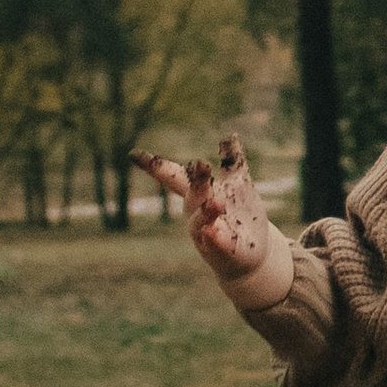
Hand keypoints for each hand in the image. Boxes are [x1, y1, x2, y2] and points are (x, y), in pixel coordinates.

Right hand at [134, 135, 289, 299]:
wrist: (253, 251)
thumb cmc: (238, 215)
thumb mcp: (238, 184)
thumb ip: (230, 161)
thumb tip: (229, 135)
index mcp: (196, 193)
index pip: (173, 177)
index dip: (154, 167)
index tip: (133, 155)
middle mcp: (195, 212)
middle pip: (191, 194)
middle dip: (197, 181)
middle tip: (202, 163)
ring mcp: (206, 231)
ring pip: (200, 220)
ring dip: (206, 210)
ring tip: (217, 203)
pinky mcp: (221, 249)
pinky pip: (215, 242)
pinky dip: (214, 236)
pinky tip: (214, 231)